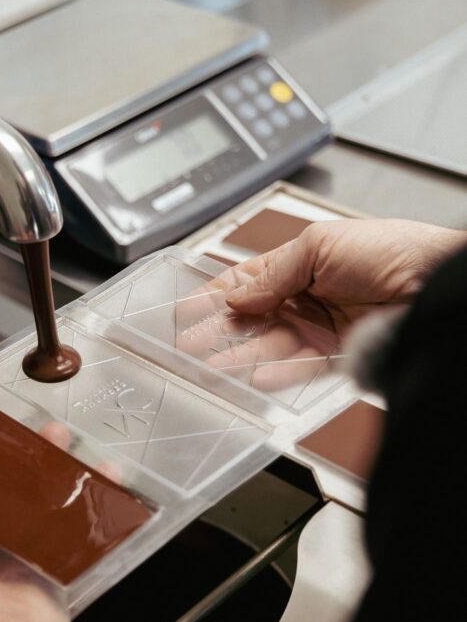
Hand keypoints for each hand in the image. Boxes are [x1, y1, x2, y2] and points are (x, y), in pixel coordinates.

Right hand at [175, 219, 463, 392]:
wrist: (436, 286)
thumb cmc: (394, 251)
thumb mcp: (320, 246)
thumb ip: (272, 272)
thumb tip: (235, 294)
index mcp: (303, 264)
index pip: (247, 281)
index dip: (216, 295)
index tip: (186, 309)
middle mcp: (309, 297)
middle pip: (253, 319)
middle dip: (219, 332)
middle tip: (188, 345)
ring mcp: (323, 329)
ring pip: (270, 347)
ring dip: (238, 357)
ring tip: (210, 366)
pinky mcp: (339, 358)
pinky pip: (299, 369)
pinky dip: (274, 374)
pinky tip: (252, 375)